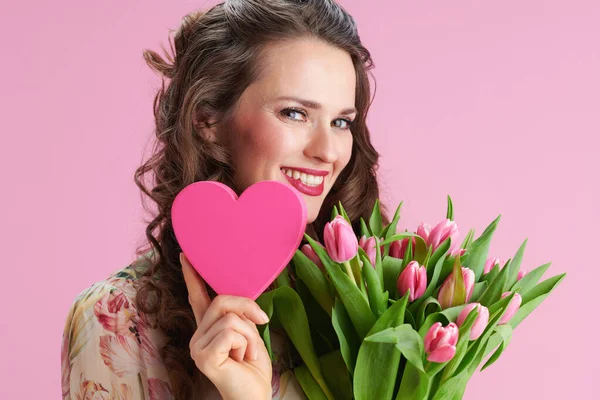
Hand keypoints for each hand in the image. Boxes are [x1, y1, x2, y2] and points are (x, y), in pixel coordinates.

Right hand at [180, 253, 272, 399]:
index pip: (198, 296)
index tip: (186, 254)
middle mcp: (198, 335)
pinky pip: (230, 332)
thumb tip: (242, 303)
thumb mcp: (250, 331)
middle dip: (248, 309)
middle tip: (262, 323)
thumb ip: (240, 314)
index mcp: (209, 327)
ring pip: (230, 318)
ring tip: (248, 353)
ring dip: (250, 335)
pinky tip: (242, 359)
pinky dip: (246, 343)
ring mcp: (197, 346)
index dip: (193, 275)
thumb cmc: (253, 366)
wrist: (255, 394)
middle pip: (222, 301)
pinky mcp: (202, 356)